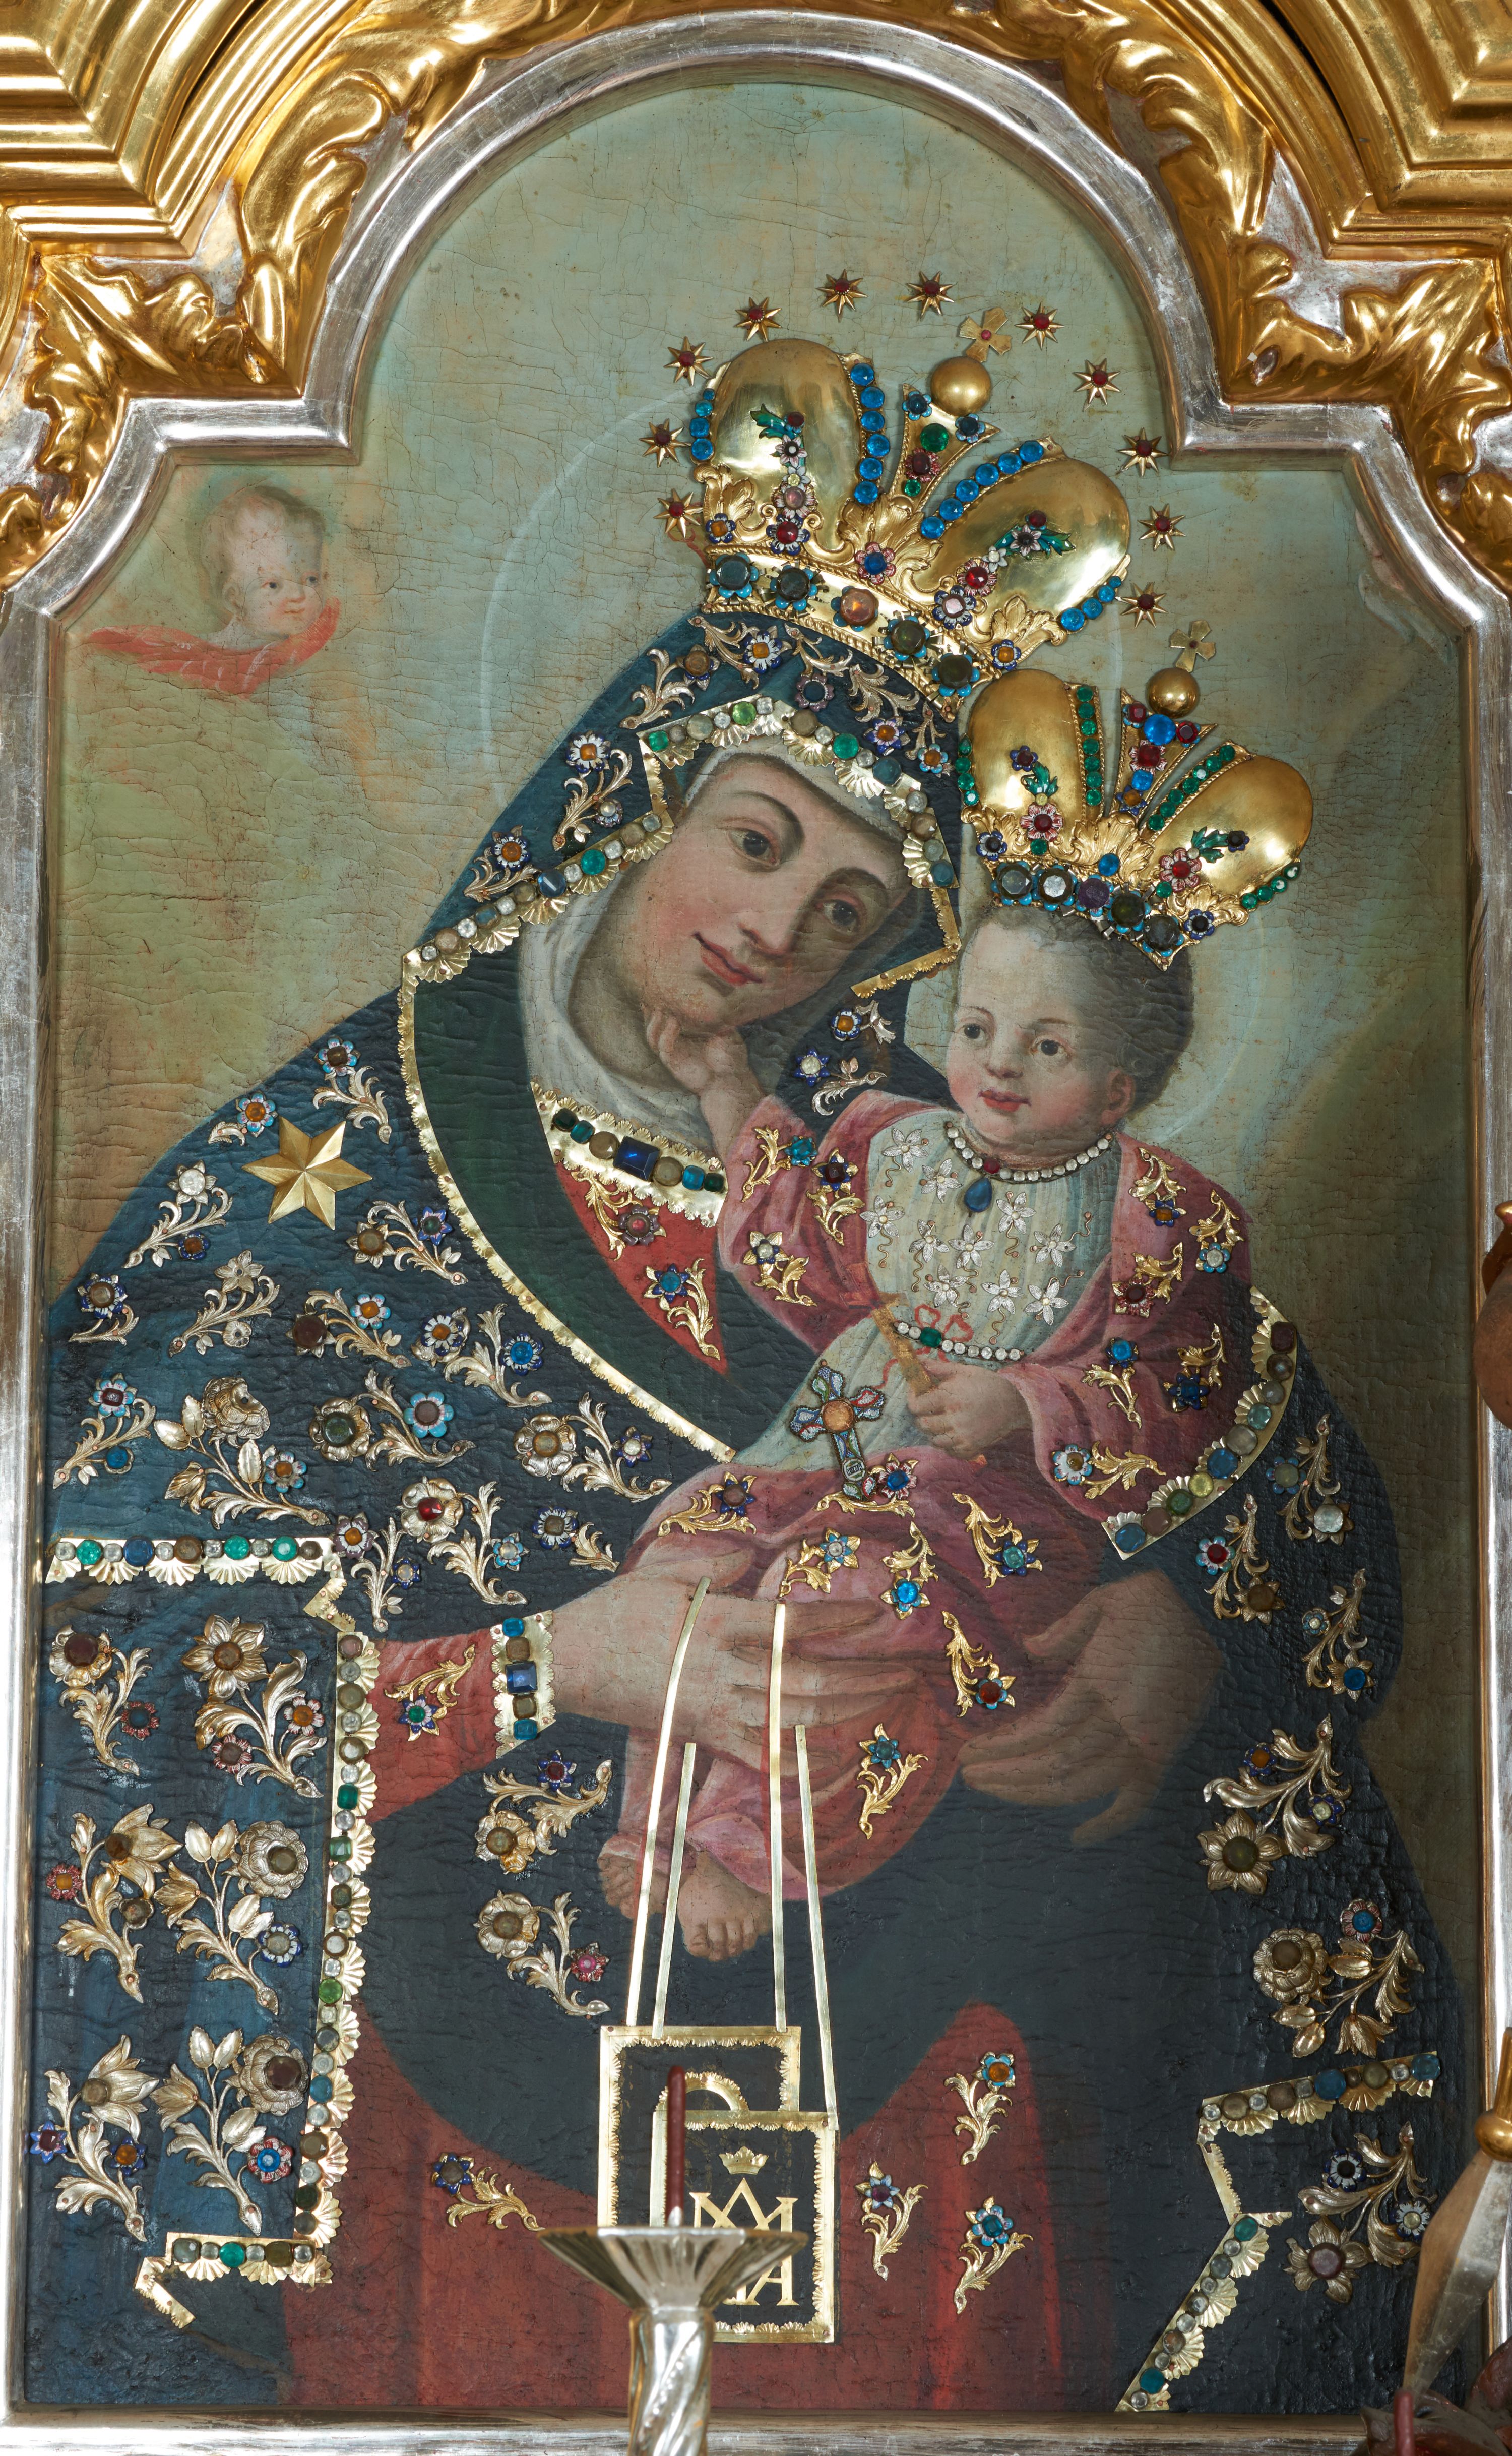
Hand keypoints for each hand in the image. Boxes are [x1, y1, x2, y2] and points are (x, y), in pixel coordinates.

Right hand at [551, 1559, 920, 1771]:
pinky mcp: (702, 1735)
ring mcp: (715, 1708)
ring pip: (794, 1715)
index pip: (793, 1621)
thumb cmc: (615, 1612)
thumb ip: (713, 1568)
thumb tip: (749, 1561)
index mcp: (718, 1622)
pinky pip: (757, 1757)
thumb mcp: (663, 1574)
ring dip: (845, 1710)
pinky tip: (826, 1756)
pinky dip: (795, 1761)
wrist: (568, 1663)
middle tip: (904, 1671)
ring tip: (882, 1701)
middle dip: (863, 1675)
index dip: (840, 1618)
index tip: (877, 1614)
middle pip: (809, 1676)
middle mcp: (724, 1668)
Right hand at [643, 1006, 762, 1156]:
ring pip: (653, 1036)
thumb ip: (719, 1019)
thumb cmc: (730, 1058)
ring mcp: (674, 1052)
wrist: (728, 1082)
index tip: (661, 987)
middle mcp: (676, 1041)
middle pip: (653, 1024)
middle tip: (651, 994)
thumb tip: (719, 1000)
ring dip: (654, 1022)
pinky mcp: (673, 1063)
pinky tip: (674, 1023)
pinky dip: (666, 1035)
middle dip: (649, 1011)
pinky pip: (664, 1048)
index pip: (666, 1016)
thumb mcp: (727, 1034)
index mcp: (685, 1032)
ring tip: (660, 1008)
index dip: (661, 1003)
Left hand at [909, 1357, 1029, 1459]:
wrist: (1015, 1403)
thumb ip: (939, 1368)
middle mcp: (953, 1419)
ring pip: (934, 1441)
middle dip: (923, 1417)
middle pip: (923, 1425)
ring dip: (935, 1432)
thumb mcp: (964, 1371)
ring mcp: (962, 1436)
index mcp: (949, 1398)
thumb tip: (920, 1362)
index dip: (912, 1399)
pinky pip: (950, 1452)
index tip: (917, 1394)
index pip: (916, 1406)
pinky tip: (954, 1433)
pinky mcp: (971, 1447)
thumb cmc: (988, 1384)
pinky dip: (948, 1445)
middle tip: (931, 1410)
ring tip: (943, 1422)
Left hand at [958, 1570, 1219, 1842]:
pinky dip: (1108, 1823)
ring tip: (996, 1789)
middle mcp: (1122, 1724)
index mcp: (1101, 1686)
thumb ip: (1064, 1631)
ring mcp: (1145, 1745)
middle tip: (969, 1777)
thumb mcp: (1104, 1602)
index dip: (1001, 1748)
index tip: (967, 1753)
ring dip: (1033, 1793)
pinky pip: (1136, 1801)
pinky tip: (1077, 1835)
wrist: (1212, 1614)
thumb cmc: (1153, 1602)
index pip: (1040, 1732)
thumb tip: (1030, 1649)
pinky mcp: (1163, 1754)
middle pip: (1053, 1766)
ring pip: (1081, 1787)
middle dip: (1006, 1776)